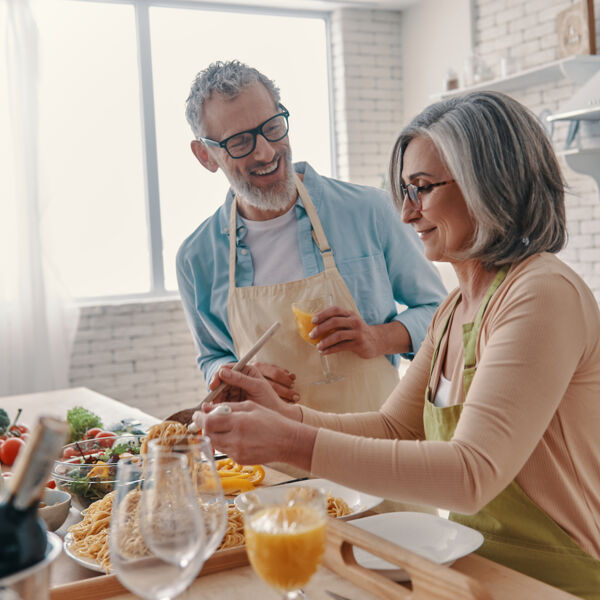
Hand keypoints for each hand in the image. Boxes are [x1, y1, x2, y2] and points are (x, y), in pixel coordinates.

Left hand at [193, 401, 315, 469]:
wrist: (287, 441)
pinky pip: (225, 450)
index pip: (208, 423)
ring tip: (228, 427)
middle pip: (208, 435)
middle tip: (210, 420)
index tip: (198, 414)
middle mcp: (236, 439)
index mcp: (238, 422)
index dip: (199, 418)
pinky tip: (238, 437)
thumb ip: (227, 406)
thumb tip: (207, 407)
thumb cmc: (271, 420)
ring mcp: (237, 452)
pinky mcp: (240, 460)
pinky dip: (226, 442)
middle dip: (206, 427)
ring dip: (216, 434)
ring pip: (215, 443)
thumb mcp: (250, 406)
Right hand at [208, 364, 300, 419]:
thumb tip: (222, 371)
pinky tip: (217, 410)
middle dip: (215, 389)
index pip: (227, 368)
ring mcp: (235, 390)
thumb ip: (240, 379)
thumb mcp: (256, 387)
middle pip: (221, 380)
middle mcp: (239, 378)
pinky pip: (221, 401)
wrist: (276, 415)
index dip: (218, 375)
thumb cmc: (270, 399)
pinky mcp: (233, 401)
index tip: (214, 385)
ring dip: (215, 398)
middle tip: (211, 400)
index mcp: (246, 370)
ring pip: (219, 391)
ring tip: (214, 407)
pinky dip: (218, 405)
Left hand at [310, 305, 380, 358]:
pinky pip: (341, 347)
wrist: (376, 341)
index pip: (335, 310)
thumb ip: (337, 322)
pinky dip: (330, 350)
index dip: (323, 314)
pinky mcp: (358, 344)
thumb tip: (316, 327)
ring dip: (325, 341)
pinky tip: (324, 352)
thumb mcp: (350, 322)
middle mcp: (354, 321)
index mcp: (350, 314)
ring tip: (317, 346)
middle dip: (321, 328)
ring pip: (338, 335)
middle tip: (312, 335)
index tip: (313, 321)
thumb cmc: (357, 331)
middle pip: (335, 322)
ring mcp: (357, 333)